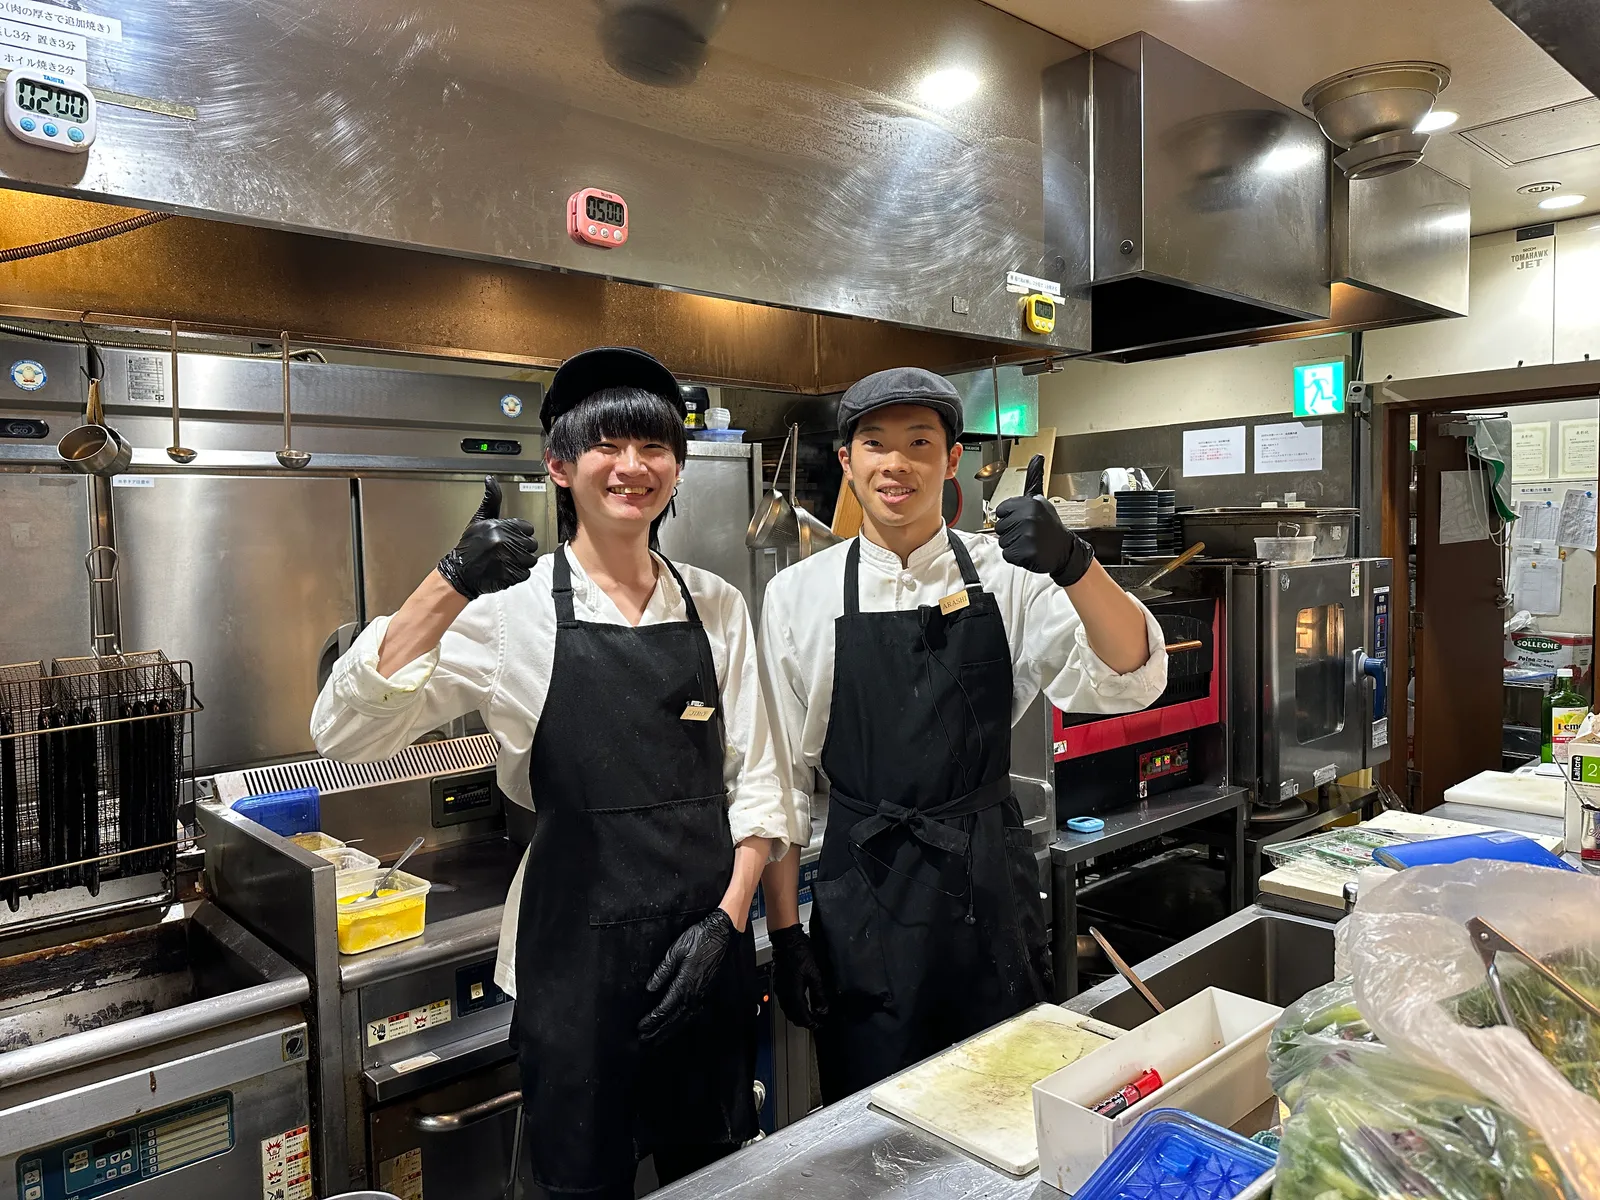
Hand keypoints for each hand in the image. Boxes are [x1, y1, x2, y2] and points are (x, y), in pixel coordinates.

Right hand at [436, 477, 539, 600]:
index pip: (528, 528)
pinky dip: (518, 573)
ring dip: (522, 561)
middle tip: (508, 550)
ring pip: (531, 559)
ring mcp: (508, 560)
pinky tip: (506, 569)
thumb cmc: (470, 547)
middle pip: (531, 544)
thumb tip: (490, 480)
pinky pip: (526, 573)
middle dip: (522, 547)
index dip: (520, 533)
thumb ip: (491, 500)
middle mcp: (504, 542)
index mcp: (499, 527)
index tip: (511, 537)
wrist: (459, 573)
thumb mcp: (480, 519)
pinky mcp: (510, 575)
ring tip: (507, 560)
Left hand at [638, 909, 734, 1043]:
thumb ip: (662, 972)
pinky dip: (685, 1022)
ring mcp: (704, 993)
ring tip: (659, 1039)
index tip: (641, 1027)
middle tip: (646, 1040)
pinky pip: (695, 1013)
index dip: (652, 1020)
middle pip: (674, 1018)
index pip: (665, 1008)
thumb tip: (650, 988)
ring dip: (671, 1030)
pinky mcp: (709, 991)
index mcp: (684, 983)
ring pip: (686, 1019)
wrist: (723, 933)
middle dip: (658, 1031)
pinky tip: (680, 1025)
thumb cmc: (700, 938)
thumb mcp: (675, 951)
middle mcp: (695, 993)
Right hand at [769, 924, 829, 1028]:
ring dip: (797, 1014)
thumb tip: (823, 1008)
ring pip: (787, 1009)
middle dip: (803, 1021)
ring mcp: (780, 988)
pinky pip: (784, 1001)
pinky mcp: (779, 983)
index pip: (801, 1015)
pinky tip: (800, 1002)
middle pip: (792, 1015)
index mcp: (793, 993)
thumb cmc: (799, 953)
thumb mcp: (814, 974)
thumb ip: (818, 993)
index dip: (810, 1023)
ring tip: (809, 1014)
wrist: (786, 940)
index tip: (818, 1025)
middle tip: (814, 1021)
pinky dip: (792, 1007)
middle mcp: (784, 993)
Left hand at [994, 454, 1093, 587]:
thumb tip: (1037, 456)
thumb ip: (1034, 478)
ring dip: (1014, 544)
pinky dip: (1016, 556)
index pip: (1000, 510)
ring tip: (1030, 542)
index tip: (1024, 520)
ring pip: (1002, 541)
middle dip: (1011, 532)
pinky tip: (1029, 552)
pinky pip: (1007, 554)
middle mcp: (1029, 517)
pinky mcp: (1026, 552)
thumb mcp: (1041, 500)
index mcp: (1030, 503)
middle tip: (1029, 533)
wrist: (1065, 551)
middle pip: (999, 527)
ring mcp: (1028, 535)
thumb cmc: (1049, 526)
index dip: (1010, 517)